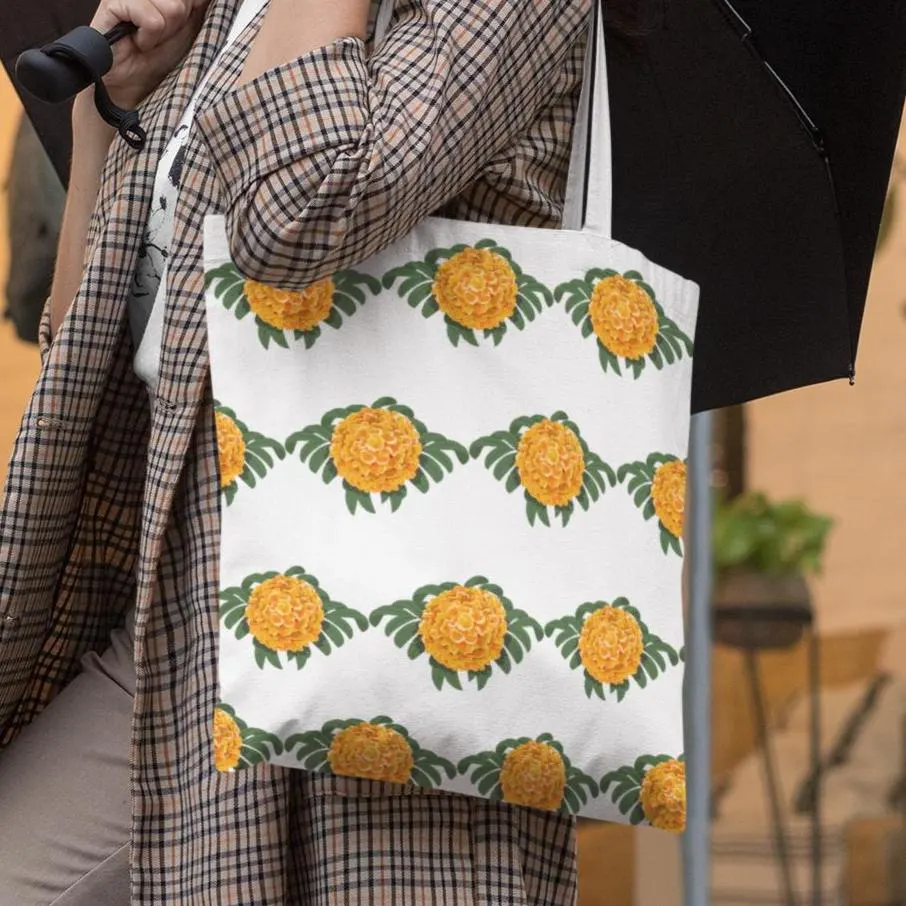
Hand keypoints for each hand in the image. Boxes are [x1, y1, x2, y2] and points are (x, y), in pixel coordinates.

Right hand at [88, 0, 211, 108]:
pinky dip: (149, 38)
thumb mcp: (186, 30)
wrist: (129, 82)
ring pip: (172, 8)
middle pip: (182, 2)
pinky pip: (153, 21)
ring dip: (163, 32)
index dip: (189, 12)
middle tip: (159, 36)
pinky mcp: (113, 2)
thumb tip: (208, 0)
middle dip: (177, 24)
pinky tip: (138, 42)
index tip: (176, 28)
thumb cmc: (155, 57)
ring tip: (148, 39)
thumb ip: (195, 7)